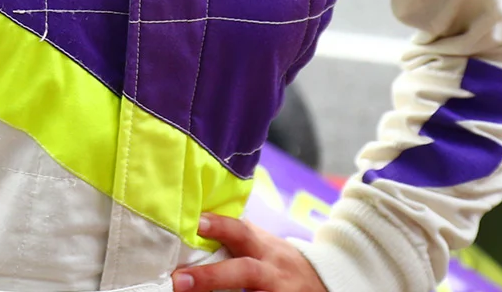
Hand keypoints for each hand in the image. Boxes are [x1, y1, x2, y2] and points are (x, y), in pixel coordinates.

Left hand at [171, 213, 326, 291]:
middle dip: (211, 276)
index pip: (242, 232)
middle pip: (245, 271)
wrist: (321, 284)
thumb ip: (237, 235)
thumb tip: (197, 218)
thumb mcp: (264, 244)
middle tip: (180, 280)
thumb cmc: (278, 262)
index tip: (197, 223)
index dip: (220, 227)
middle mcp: (272, 271)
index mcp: (264, 248)